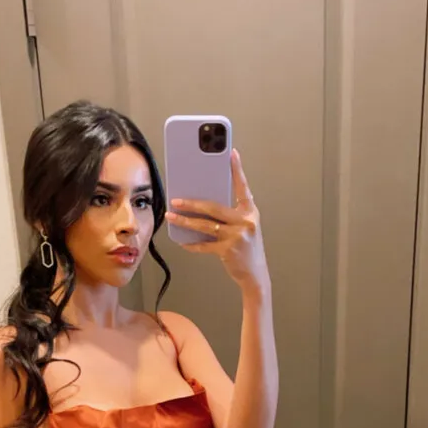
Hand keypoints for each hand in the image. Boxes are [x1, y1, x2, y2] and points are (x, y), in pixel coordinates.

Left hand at [165, 149, 269, 293]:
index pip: (243, 187)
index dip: (237, 170)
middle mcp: (245, 222)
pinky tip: (182, 241)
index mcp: (250, 212)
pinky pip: (204, 245)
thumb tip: (203, 205)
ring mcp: (237, 236)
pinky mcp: (228, 251)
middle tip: (176, 200)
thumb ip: (230, 215)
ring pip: (205, 225)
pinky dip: (192, 244)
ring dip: (185, 221)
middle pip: (214, 207)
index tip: (231, 154)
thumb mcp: (244, 227)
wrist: (255, 274)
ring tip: (171, 216)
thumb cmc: (247, 248)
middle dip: (192, 203)